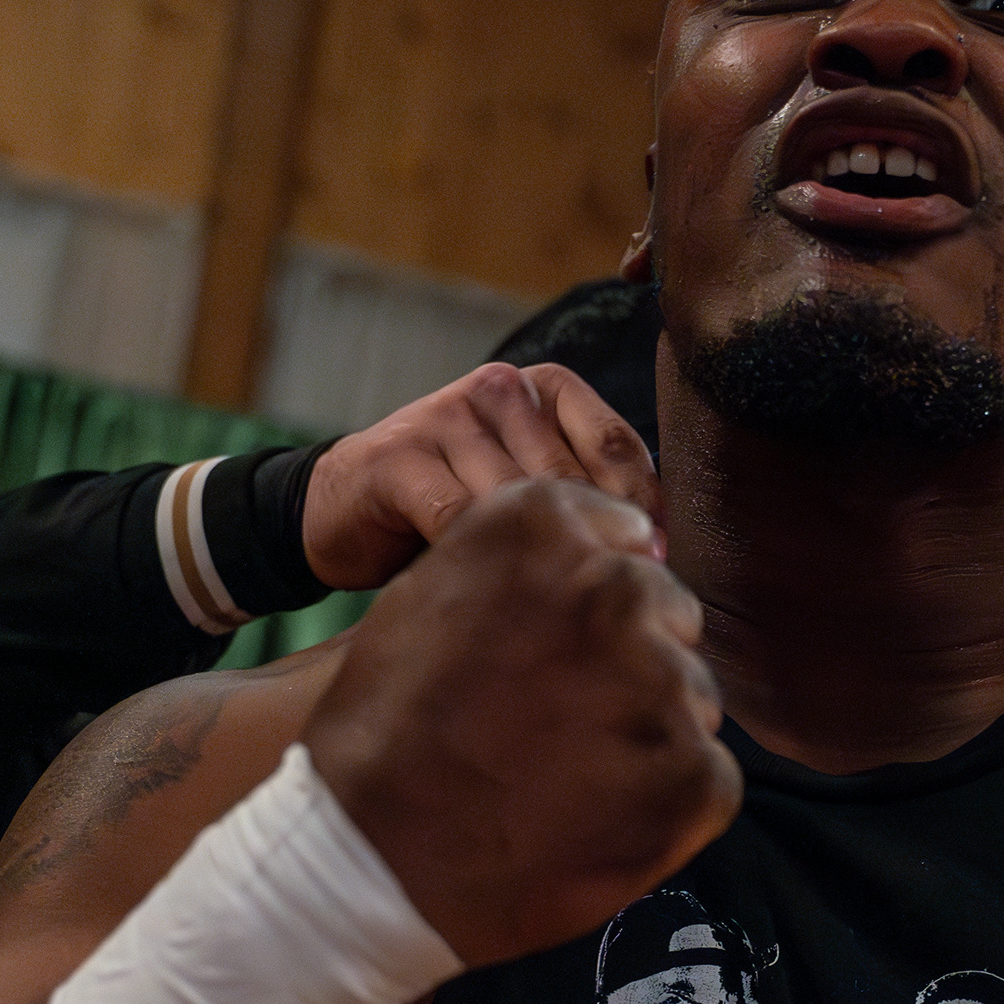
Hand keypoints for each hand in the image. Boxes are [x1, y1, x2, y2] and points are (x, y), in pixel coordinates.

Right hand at [302, 362, 656, 588]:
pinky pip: (457, 519)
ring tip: (565, 616)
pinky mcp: (399, 458)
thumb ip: (584, 495)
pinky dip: (481, 567)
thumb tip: (662, 551)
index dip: (644, 509)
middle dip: (598, 542)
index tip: (657, 566)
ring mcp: (446, 418)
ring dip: (542, 563)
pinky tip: (499, 606)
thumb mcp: (526, 485)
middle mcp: (499, 389)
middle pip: (571, 475)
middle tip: (619, 604)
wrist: (341, 506)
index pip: (616, 443)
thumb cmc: (455, 504)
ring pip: (516, 499)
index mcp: (544, 387)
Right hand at [305, 478, 736, 966]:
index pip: (625, 543)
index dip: (591, 611)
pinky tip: (592, 822)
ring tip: (563, 781)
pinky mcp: (694, 775)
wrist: (366, 864)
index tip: (550, 656)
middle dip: (627, 666)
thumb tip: (627, 547)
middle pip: (667, 616)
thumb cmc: (383, 738)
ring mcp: (661, 683)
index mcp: (545, 526)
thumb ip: (527, 563)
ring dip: (646, 735)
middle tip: (554, 728)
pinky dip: (664, 804)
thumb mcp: (427, 599)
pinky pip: (707, 776)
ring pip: (691, 698)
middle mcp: (614, 587)